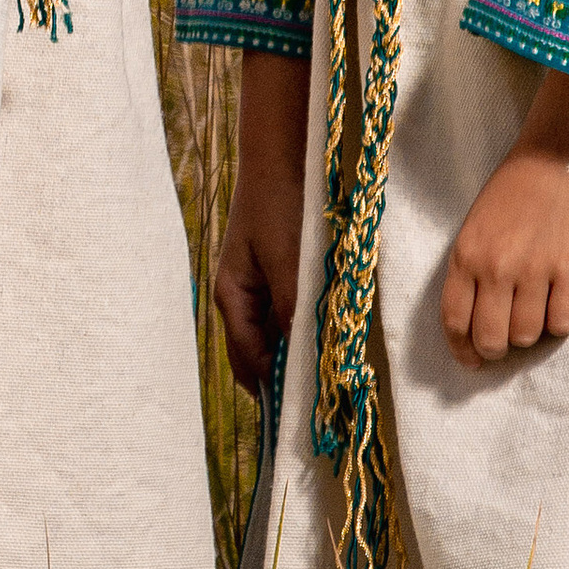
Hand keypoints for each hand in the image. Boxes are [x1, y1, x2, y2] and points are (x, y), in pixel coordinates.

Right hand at [212, 53, 309, 392]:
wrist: (282, 152)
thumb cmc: (279, 203)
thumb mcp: (289, 259)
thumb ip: (295, 307)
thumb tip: (306, 359)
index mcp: (233, 298)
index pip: (250, 363)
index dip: (275, 392)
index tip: (306, 416)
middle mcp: (242, 298)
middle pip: (261, 356)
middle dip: (288, 379)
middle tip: (325, 405)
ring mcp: (259, 285)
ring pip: (279, 336)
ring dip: (302, 354)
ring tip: (335, 377)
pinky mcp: (280, 272)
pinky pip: (292, 313)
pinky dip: (309, 328)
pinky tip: (335, 333)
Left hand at [440, 69, 568, 364]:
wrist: (563, 152)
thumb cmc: (519, 185)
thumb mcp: (478, 223)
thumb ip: (474, 266)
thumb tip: (477, 315)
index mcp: (466, 253)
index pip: (455, 320)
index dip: (462, 349)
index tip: (472, 360)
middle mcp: (495, 267)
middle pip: (491, 338)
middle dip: (498, 348)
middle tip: (509, 339)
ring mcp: (534, 270)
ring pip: (527, 336)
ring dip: (532, 332)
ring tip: (539, 309)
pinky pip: (563, 323)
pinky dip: (561, 321)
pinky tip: (562, 301)